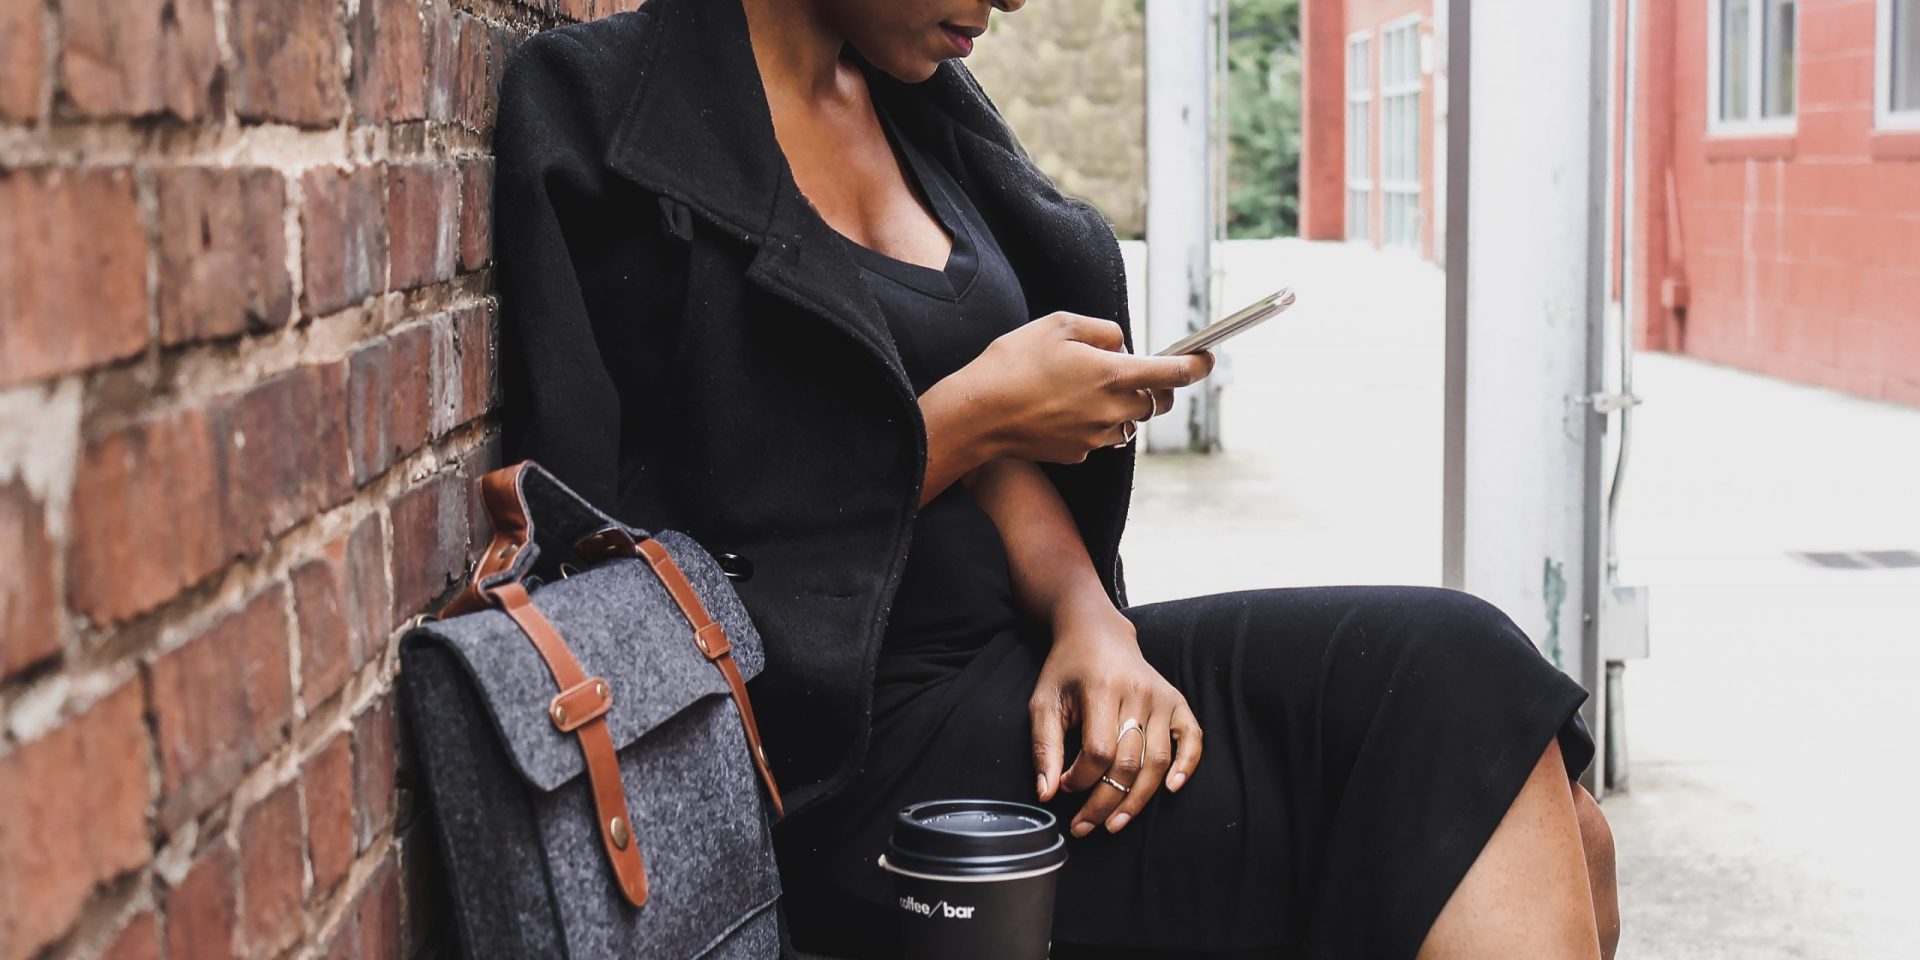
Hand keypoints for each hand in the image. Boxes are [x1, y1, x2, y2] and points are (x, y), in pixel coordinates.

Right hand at [955, 312, 1213, 463]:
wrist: (977, 414)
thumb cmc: (1014, 362)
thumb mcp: (1058, 324)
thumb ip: (1102, 331)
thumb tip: (1121, 345)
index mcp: (1112, 375)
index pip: (1171, 373)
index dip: (1196, 365)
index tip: (1207, 360)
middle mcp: (1112, 410)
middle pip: (1155, 403)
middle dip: (1155, 387)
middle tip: (1135, 372)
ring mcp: (1095, 437)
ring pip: (1127, 422)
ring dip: (1121, 406)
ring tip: (1083, 389)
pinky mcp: (1077, 454)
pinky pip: (1098, 437)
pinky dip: (1092, 423)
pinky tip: (1061, 410)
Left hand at [1029, 606, 1203, 836]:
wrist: (1097, 633)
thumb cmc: (1067, 670)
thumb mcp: (1044, 702)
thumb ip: (1044, 747)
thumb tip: (1046, 793)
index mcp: (1102, 689)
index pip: (1098, 750)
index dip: (1081, 779)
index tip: (1065, 787)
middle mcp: (1138, 693)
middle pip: (1129, 763)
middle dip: (1105, 802)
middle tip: (1085, 825)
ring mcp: (1161, 698)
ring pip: (1157, 761)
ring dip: (1138, 800)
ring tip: (1114, 823)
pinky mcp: (1176, 701)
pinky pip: (1192, 739)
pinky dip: (1186, 766)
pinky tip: (1170, 789)